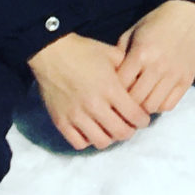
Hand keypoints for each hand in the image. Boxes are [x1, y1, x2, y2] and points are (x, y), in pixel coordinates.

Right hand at [29, 32, 151, 150]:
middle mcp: (94, 105)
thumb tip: (140, 84)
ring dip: (110, 138)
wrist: (51, 52)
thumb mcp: (112, 54)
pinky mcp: (60, 121)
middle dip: (130, 131)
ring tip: (110, 129)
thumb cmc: (84, 51)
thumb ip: (128, 70)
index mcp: (110, 88)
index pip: (135, 116)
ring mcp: (76, 115)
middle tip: (129, 125)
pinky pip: (79, 143)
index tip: (143, 118)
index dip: (143, 120)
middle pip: (121, 133)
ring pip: (101, 142)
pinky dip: (88, 140)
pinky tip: (91, 130)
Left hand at [115, 0, 194, 116]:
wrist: (186, 15)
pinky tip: (154, 98)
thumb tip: (110, 80)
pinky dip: (159, 106)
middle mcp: (158, 67)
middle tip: (122, 101)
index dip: (113, 92)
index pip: (121, 86)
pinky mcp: (187, 80)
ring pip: (152, 106)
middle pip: (135, 100)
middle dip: (126, 103)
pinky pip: (169, 105)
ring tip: (138, 101)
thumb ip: (119, 56)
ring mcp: (174, 75)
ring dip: (142, 107)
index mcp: (141, 54)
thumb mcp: (130, 34)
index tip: (110, 92)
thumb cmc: (154, 23)